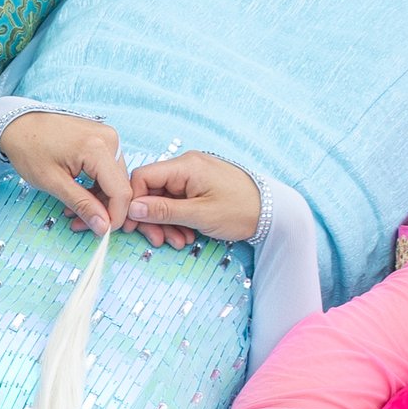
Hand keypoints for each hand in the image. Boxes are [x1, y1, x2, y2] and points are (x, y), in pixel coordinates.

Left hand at [1, 111, 128, 235]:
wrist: (18, 124)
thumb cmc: (29, 149)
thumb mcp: (53, 183)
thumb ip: (82, 205)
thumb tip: (103, 227)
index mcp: (99, 148)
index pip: (121, 191)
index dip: (115, 216)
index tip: (103, 232)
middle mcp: (110, 139)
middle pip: (120, 186)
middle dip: (105, 210)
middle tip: (80, 225)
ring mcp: (107, 137)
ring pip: (114, 180)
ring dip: (99, 200)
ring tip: (73, 212)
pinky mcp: (102, 139)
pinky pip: (107, 170)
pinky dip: (96, 186)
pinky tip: (79, 196)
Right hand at [128, 151, 262, 247]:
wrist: (274, 212)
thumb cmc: (241, 210)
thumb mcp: (199, 214)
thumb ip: (164, 211)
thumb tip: (133, 209)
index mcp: (185, 166)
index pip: (142, 178)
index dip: (133, 203)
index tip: (132, 226)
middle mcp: (186, 167)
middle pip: (151, 191)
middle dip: (152, 219)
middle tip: (159, 241)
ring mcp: (193, 177)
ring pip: (164, 200)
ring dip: (166, 224)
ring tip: (179, 242)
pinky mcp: (199, 187)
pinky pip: (178, 203)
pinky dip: (177, 221)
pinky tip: (186, 235)